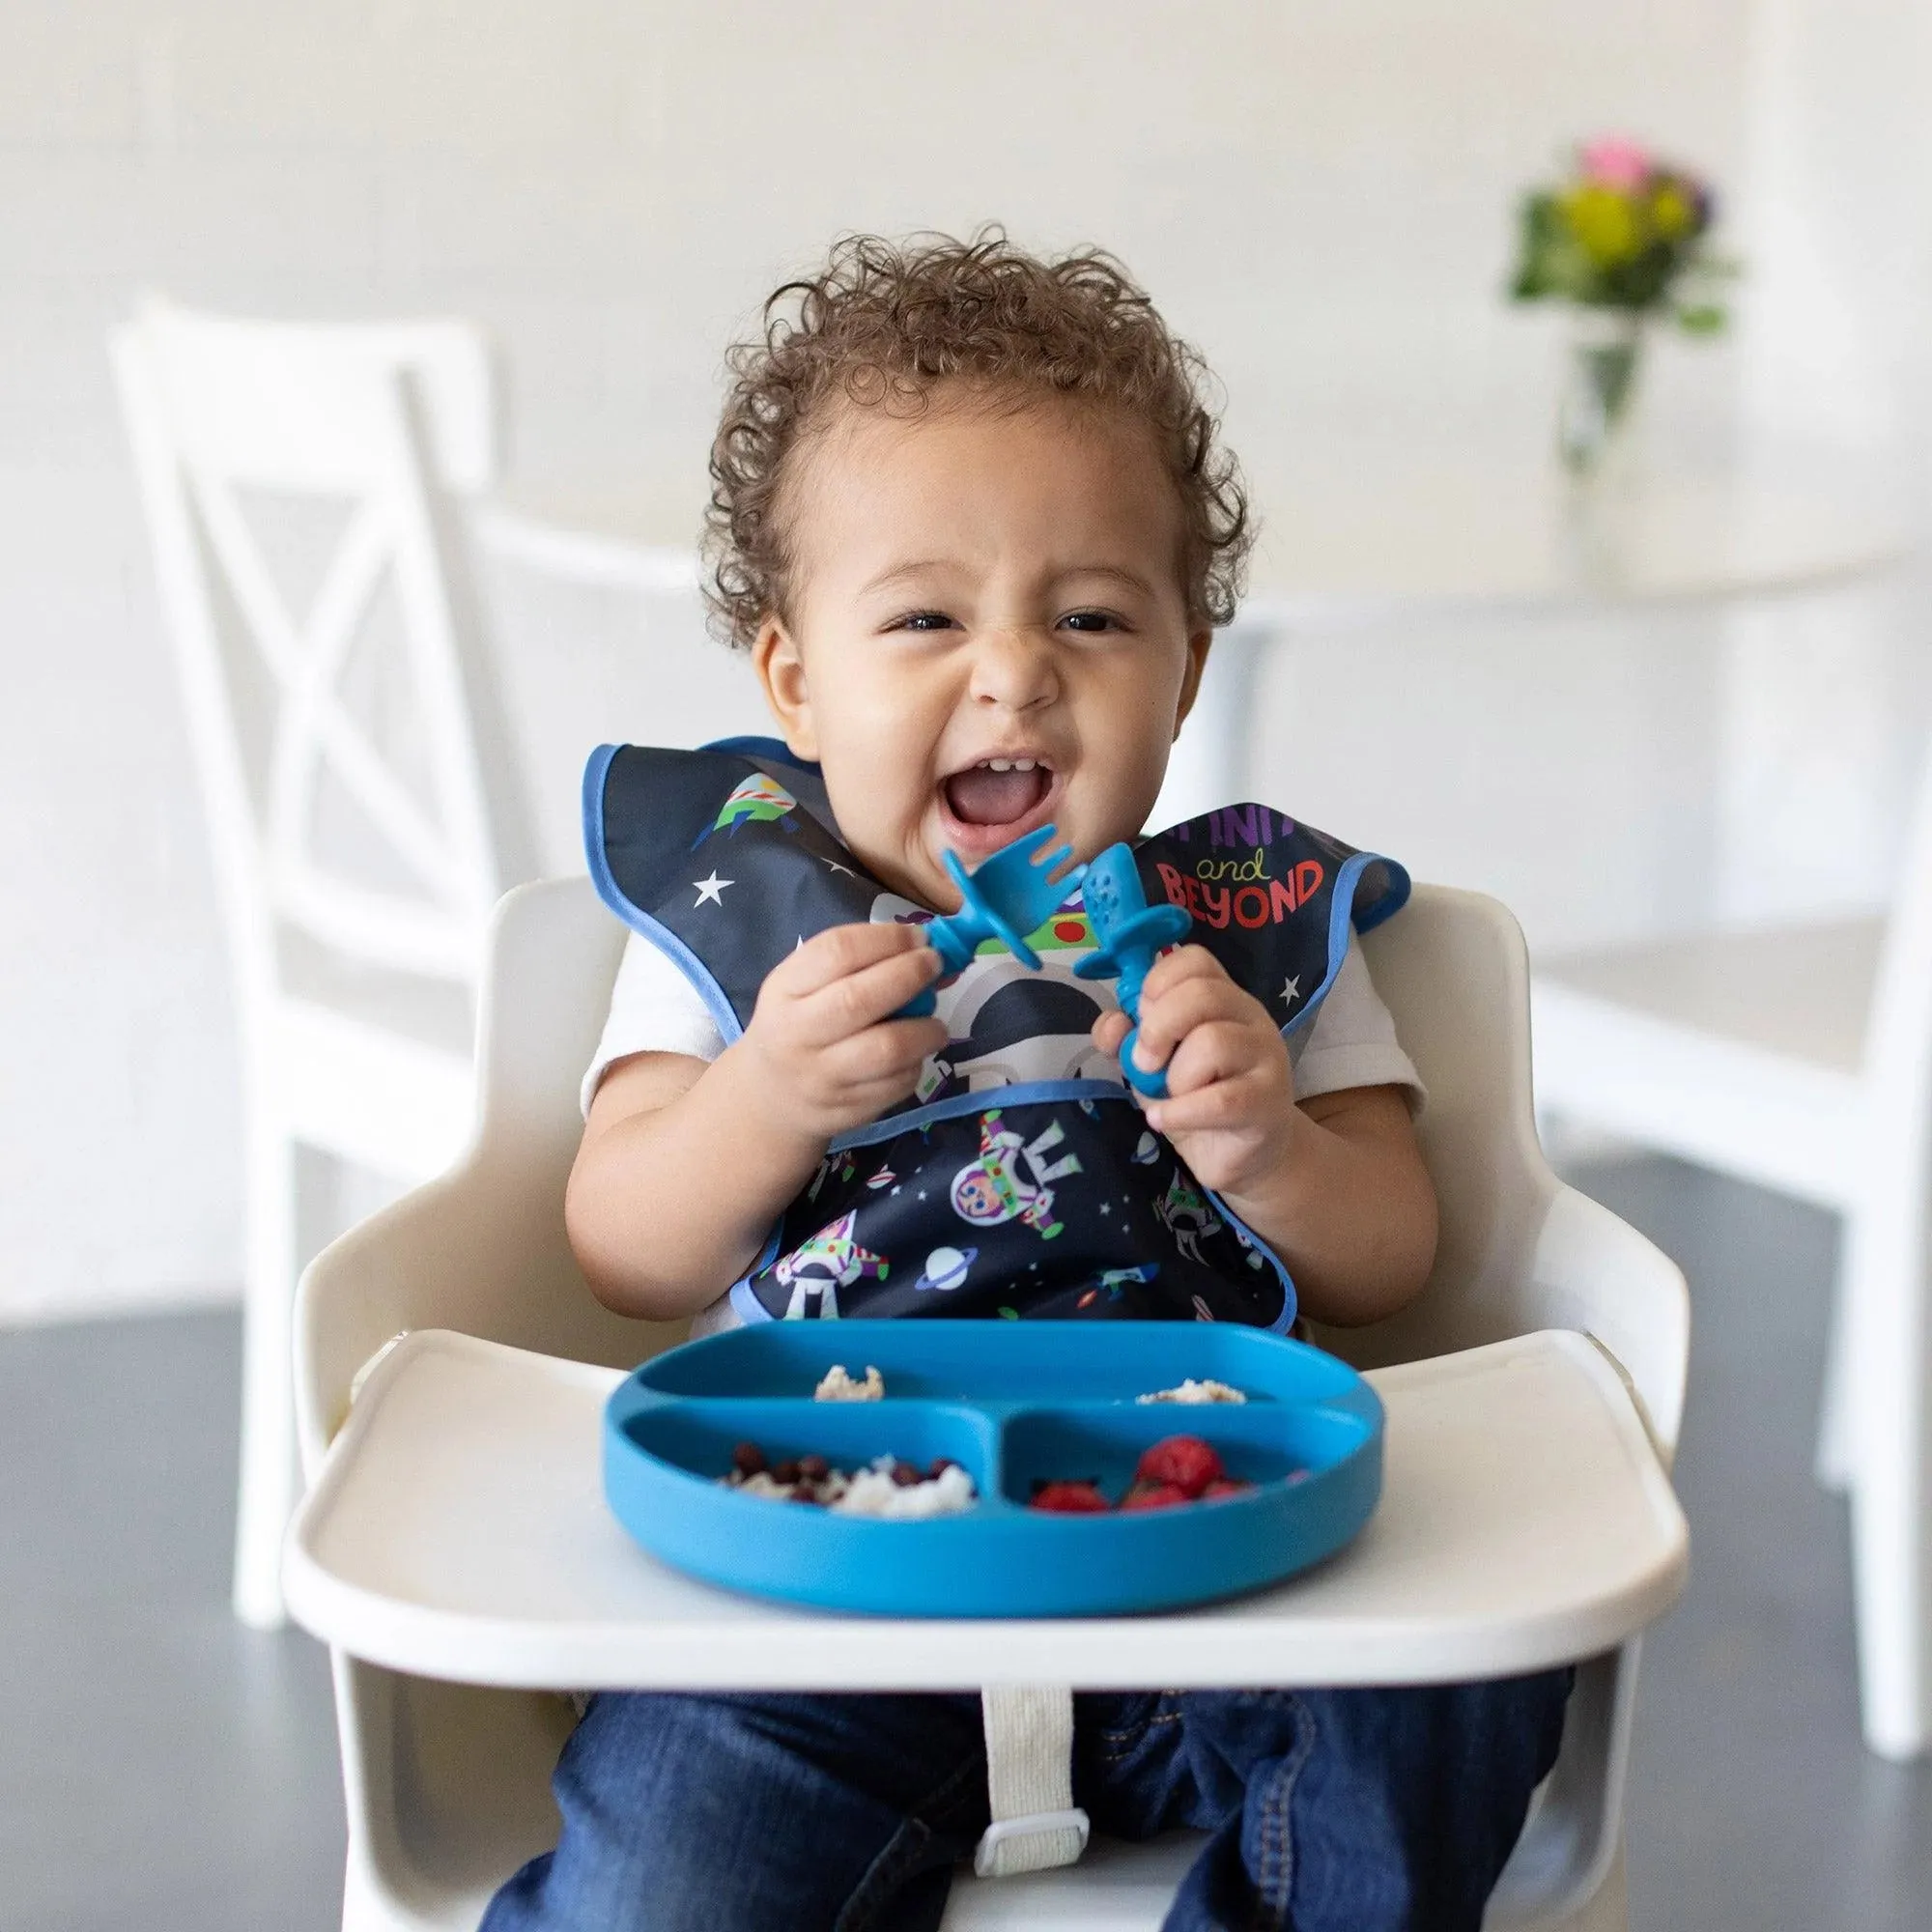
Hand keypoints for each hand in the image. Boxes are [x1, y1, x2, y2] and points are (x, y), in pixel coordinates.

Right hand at [733, 922, 945, 1141]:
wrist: (768, 1097)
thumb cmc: (796, 1024)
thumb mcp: (801, 985)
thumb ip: (853, 963)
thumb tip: (924, 948)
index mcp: (785, 991)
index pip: (837, 952)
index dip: (887, 940)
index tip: (918, 937)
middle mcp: (798, 1033)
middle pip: (860, 999)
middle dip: (909, 975)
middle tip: (934, 965)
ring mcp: (823, 1077)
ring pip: (887, 1049)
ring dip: (925, 1029)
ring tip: (934, 1024)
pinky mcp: (848, 1110)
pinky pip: (897, 1084)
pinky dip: (916, 1064)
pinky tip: (913, 1055)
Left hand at [1092, 945, 1298, 1198]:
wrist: (1240, 1153)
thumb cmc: (1196, 1097)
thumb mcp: (1152, 1064)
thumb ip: (1126, 1039)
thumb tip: (1114, 1024)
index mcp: (1223, 997)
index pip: (1195, 959)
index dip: (1157, 982)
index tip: (1142, 1018)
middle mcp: (1250, 1017)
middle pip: (1202, 994)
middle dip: (1158, 1028)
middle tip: (1146, 1063)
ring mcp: (1266, 1057)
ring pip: (1213, 1042)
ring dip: (1176, 1075)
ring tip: (1171, 1096)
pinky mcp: (1268, 1102)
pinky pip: (1221, 1100)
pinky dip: (1180, 1112)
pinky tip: (1163, 1120)